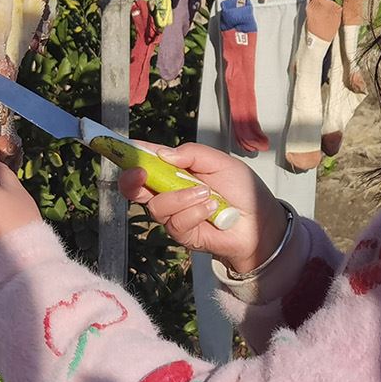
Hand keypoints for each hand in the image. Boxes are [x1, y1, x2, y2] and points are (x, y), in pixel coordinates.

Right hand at [118, 142, 288, 276]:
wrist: (259, 223)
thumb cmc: (242, 190)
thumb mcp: (220, 162)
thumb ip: (192, 154)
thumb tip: (162, 154)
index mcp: (174, 170)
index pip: (147, 159)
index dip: (131, 153)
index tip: (121, 146)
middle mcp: (168, 192)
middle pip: (135, 187)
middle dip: (132, 180)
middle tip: (139, 173)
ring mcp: (174, 214)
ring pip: (157, 206)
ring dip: (180, 198)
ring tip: (206, 194)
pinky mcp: (183, 234)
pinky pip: (176, 223)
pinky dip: (194, 213)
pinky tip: (211, 210)